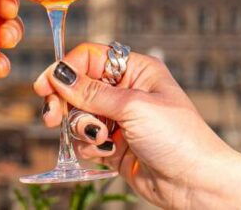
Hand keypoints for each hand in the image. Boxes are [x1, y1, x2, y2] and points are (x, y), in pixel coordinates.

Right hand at [33, 44, 231, 208]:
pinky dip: (87, 146)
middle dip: (64, 101)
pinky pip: (84, 139)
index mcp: (136, 70)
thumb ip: (91, 92)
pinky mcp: (112, 146)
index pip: (90, 58)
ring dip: (80, 128)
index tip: (45, 85)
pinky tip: (103, 153)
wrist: (195, 183)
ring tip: (98, 140)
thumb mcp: (133, 107)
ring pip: (77, 114)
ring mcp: (118, 120)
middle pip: (77, 86)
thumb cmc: (179, 138)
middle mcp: (125, 92)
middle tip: (52, 116)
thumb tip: (59, 74)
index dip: (66, 69)